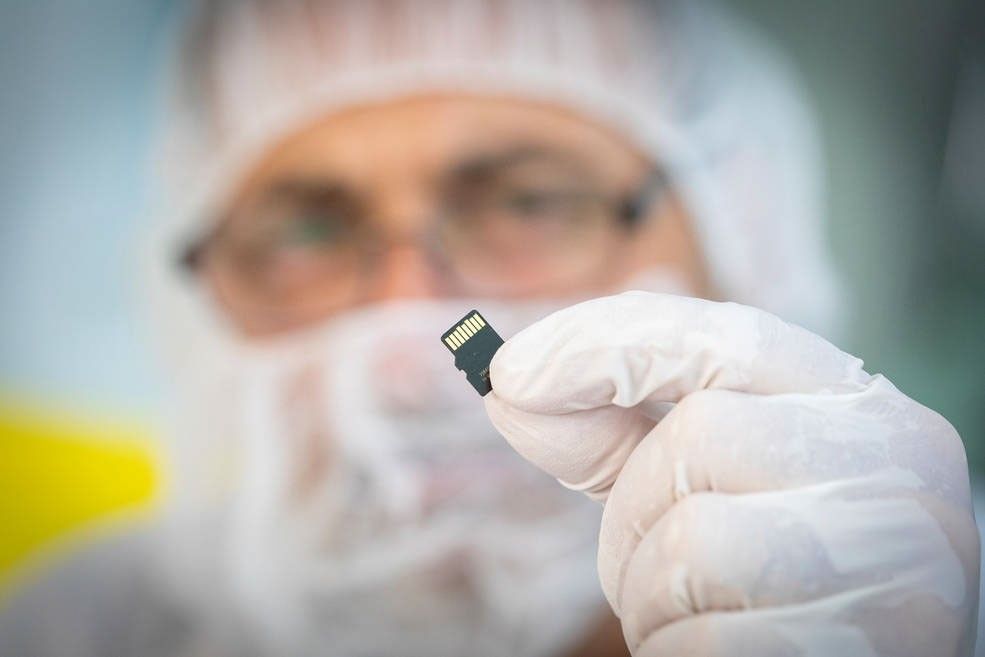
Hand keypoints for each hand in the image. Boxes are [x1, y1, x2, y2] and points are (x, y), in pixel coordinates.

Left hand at [484, 292, 978, 655]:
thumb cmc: (771, 573)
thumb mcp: (700, 484)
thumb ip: (617, 433)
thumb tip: (512, 387)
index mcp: (857, 406)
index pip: (729, 336)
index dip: (608, 342)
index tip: (511, 372)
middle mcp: (895, 462)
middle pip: (697, 436)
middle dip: (634, 509)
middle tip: (650, 560)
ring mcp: (897, 553)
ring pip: (693, 542)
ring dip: (650, 591)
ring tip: (695, 609)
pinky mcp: (867, 640)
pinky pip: (706, 634)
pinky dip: (677, 646)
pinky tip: (726, 644)